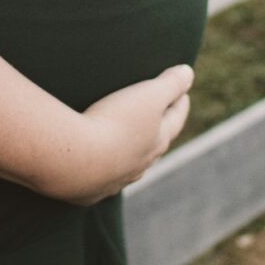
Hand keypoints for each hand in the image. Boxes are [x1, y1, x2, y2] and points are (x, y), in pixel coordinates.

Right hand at [46, 63, 193, 205]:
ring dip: (131, 153)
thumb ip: (171, 83)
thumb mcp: (149, 95)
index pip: (175, 119)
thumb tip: (188, 72)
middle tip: (158, 118)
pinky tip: (98, 168)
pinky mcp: (90, 191)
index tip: (183, 93)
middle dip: (158, 130)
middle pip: (155, 145)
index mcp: (158, 142)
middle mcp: (141, 165)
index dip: (180, 103)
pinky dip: (103, 170)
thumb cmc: (115, 123)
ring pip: (130, 165)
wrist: (75, 160)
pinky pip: (101, 179)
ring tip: (127, 143)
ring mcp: (116, 180)